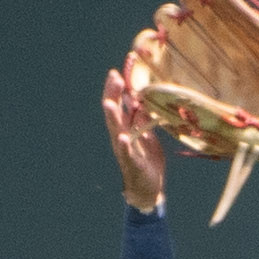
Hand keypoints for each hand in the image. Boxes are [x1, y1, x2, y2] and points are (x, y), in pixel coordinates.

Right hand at [101, 65, 169, 208]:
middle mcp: (120, 136)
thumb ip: (142, 118)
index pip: (118, 103)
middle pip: (113, 112)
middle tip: (114, 77)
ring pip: (115, 130)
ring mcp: (124, 149)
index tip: (119, 70)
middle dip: (113, 94)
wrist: (149, 188)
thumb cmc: (147, 159)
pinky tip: (123, 137)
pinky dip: (124, 145)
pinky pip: (126, 153)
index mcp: (125, 127)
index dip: (117, 87)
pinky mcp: (131, 163)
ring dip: (112, 117)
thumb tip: (140, 99)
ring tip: (110, 103)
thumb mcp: (147, 134)